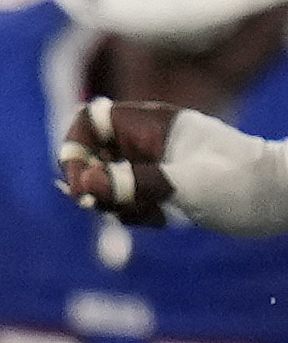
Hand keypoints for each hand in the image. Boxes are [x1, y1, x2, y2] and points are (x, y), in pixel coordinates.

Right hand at [63, 97, 287, 236]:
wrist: (277, 197)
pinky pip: (125, 197)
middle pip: (91, 154)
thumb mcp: (184, 184)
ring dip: (112, 203)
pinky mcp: (160, 185)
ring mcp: (154, 162)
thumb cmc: (240, 182)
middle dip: (91, 185)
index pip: (90, 121)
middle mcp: (149, 139)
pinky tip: (159, 221)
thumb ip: (131, 182)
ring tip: (147, 215)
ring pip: (105, 179)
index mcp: (153, 124)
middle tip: (108, 206)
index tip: (81, 185)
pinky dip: (130, 213)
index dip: (74, 151)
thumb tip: (81, 183)